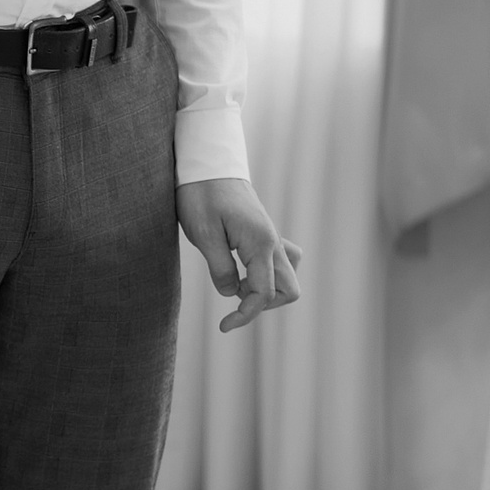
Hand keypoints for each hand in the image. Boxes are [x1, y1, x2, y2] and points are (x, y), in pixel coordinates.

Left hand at [176, 176, 302, 332]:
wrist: (206, 162)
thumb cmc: (201, 193)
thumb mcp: (203, 233)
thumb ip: (220, 267)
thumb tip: (230, 293)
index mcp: (260, 243)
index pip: (264, 294)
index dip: (246, 315)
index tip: (224, 326)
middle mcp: (272, 242)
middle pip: (289, 290)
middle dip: (262, 305)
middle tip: (232, 301)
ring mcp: (271, 237)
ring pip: (287, 276)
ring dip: (266, 290)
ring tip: (234, 283)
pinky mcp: (262, 234)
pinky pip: (278, 261)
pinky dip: (265, 274)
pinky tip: (240, 269)